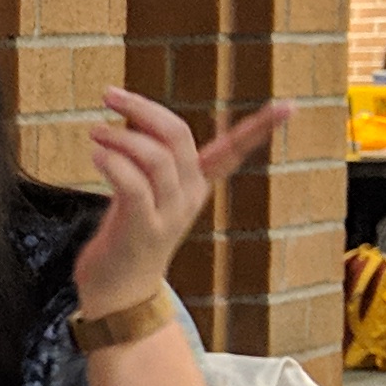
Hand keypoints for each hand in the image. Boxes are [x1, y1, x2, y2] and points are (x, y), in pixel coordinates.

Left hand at [78, 89, 290, 314]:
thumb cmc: (129, 232)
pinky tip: (95, 155)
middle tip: (109, 94)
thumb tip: (132, 114)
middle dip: (145, 108)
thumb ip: (145, 155)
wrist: (121, 290)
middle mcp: (191, 196)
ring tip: (94, 131)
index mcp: (198, 183)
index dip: (260, 128)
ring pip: (156, 157)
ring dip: (120, 136)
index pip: (234, 149)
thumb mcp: (144, 188)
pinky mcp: (144, 229)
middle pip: (179, 136)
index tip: (290, 105)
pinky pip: (134, 185)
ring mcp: (170, 214)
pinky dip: (113, 163)